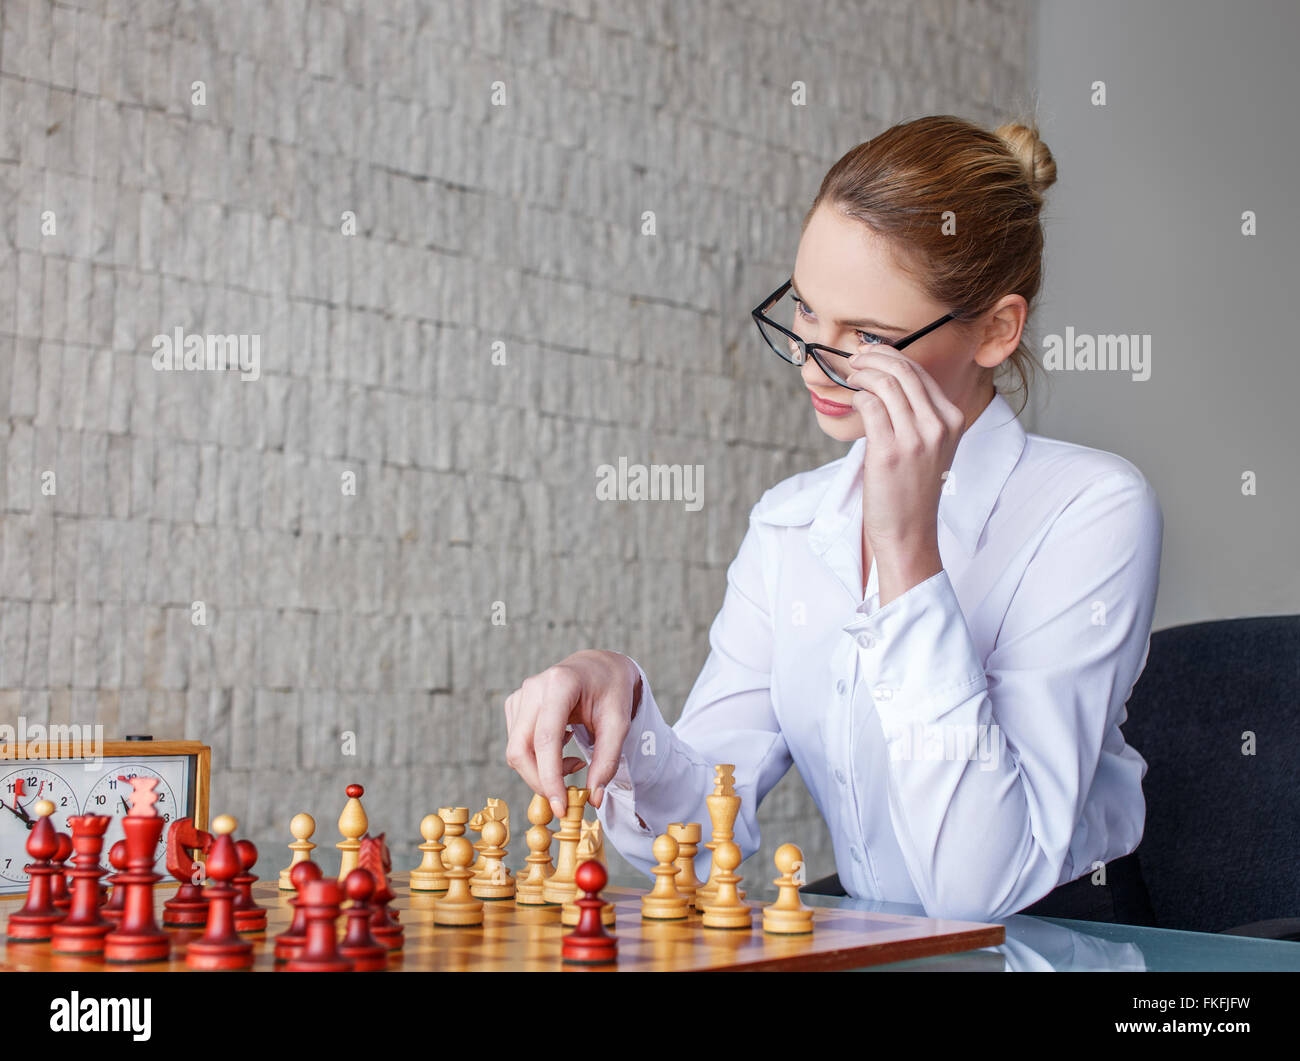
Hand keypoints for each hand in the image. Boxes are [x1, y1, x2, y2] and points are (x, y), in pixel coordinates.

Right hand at [504, 650, 641, 818]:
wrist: (598, 667)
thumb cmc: (611, 691)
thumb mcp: (619, 723)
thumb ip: (607, 760)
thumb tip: (593, 797)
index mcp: (560, 684)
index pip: (546, 739)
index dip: (549, 777)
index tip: (560, 807)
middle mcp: (533, 687)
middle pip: (521, 748)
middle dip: (540, 781)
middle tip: (568, 796)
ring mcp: (520, 694)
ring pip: (516, 750)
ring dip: (542, 770)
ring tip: (575, 762)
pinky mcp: (515, 704)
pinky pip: (517, 743)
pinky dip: (537, 758)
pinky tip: (561, 747)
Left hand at [846, 346, 966, 557]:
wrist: (909, 531)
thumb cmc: (913, 489)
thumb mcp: (931, 446)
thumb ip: (919, 414)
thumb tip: (887, 378)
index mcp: (953, 420)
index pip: (920, 373)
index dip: (891, 356)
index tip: (870, 354)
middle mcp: (939, 426)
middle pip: (903, 371)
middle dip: (874, 357)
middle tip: (855, 359)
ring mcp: (916, 439)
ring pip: (886, 383)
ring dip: (862, 374)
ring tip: (850, 377)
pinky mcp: (890, 452)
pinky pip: (870, 406)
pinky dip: (858, 397)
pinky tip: (854, 402)